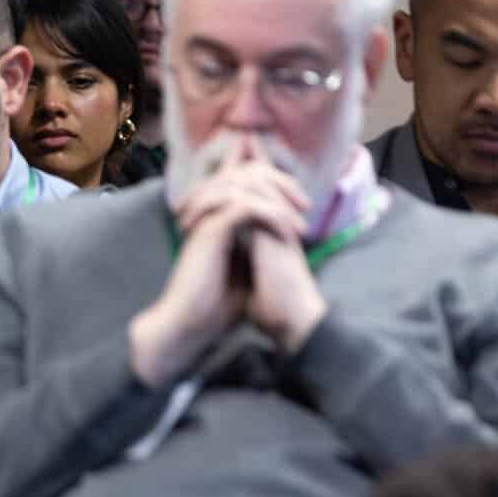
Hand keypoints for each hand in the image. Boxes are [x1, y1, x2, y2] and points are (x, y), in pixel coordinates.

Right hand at [128, 143, 315, 385]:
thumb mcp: (248, 271)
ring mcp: (207, 219)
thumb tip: (283, 242)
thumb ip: (260, 249)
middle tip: (306, 205)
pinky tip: (287, 232)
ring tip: (299, 223)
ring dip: (279, 199)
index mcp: (218, 217)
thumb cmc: (216, 305)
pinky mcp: (208, 231)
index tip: (304, 209)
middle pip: (246, 171)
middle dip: (281, 183)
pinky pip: (242, 206)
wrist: (191, 325)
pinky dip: (269, 214)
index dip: (278, 185)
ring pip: (244, 183)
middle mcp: (211, 212)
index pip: (247, 179)